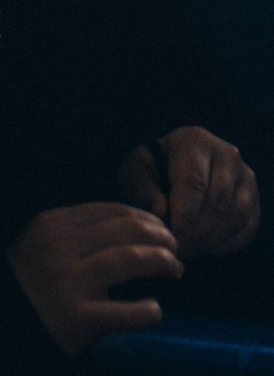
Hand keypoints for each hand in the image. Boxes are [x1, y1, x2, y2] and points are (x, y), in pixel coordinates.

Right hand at [7, 204, 181, 355]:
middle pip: (125, 230)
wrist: (5, 317)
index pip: (111, 210)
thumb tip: (134, 225)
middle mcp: (59, 248)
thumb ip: (78, 230)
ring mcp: (67, 281)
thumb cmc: (33, 279)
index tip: (161, 230)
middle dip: (160, 238)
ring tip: (174, 269)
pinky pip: (123, 313)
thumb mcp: (44, 241)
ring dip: (161, 261)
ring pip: (128, 258)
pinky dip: (146, 311)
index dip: (146, 218)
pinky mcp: (76, 317)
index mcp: (52, 224)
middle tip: (174, 249)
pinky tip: (155, 310)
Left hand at [121, 129, 260, 258]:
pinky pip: (248, 227)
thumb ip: (141, 187)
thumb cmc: (150, 168)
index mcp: (195, 140)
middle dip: (198, 231)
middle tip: (180, 249)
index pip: (194, 182)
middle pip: (218, 201)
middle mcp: (227, 154)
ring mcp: (246, 177)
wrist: (172, 167)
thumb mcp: (135, 170)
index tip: (173, 238)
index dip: (185, 215)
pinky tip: (206, 247)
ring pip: (237, 216)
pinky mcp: (255, 199)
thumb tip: (161, 211)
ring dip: (213, 239)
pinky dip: (228, 243)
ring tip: (190, 249)